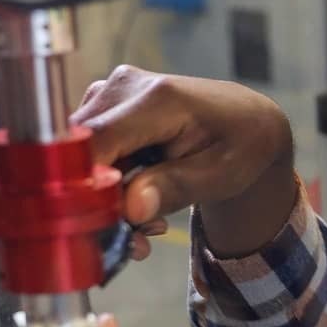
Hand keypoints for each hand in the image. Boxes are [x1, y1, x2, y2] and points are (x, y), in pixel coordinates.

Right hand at [75, 64, 298, 258]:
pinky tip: (139, 200)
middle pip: (81, 151)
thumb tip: (131, 208)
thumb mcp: (221, 175)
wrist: (246, 120)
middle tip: (139, 239)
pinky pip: (86, 151)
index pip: (96, 141)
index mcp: (159, 99)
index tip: (104, 225)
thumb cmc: (240, 145)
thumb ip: (175, 188)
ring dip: (105, 197)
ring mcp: (109, 93)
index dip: (87, 185)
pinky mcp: (102, 106)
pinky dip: (106, 183)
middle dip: (100, 202)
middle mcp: (124, 87)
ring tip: (148, 223)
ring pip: (79, 155)